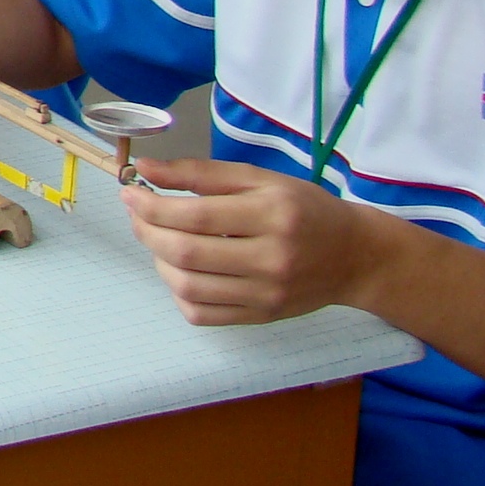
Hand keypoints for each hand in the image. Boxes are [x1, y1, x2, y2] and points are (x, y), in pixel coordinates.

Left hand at [121, 158, 382, 324]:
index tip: (130, 193)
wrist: (355, 257)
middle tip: (138, 214)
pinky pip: (200, 313)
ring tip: (159, 239)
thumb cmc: (304, 210)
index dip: (152, 205)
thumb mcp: (261, 179)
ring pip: (187, 286)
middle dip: (146, 231)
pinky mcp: (261, 317)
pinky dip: (178, 291)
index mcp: (273, 215)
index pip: (196, 215)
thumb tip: (146, 168)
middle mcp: (272, 258)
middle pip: (186, 252)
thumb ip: (201, 172)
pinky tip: (181, 269)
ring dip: (158, 260)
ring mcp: (266, 294)